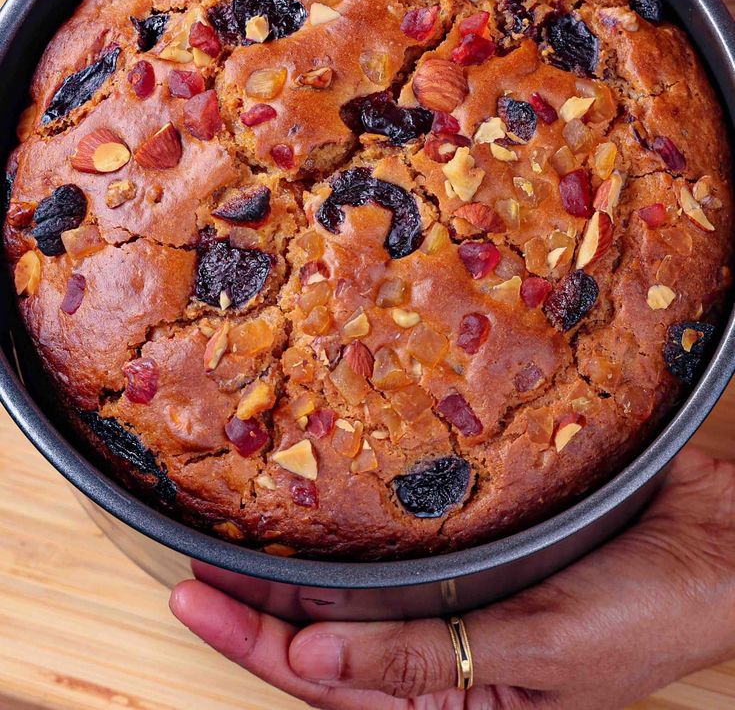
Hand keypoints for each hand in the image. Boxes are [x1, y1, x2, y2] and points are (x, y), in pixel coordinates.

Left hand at [169, 447, 734, 709]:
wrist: (716, 542)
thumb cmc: (646, 616)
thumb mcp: (536, 655)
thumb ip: (425, 660)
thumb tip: (314, 654)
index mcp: (457, 698)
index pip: (331, 679)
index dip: (258, 643)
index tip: (195, 601)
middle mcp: (446, 647)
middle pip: (329, 634)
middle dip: (258, 608)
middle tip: (192, 566)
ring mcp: (459, 589)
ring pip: (360, 585)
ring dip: (301, 563)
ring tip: (236, 530)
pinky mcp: (477, 540)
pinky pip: (404, 538)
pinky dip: (361, 524)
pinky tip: (329, 497)